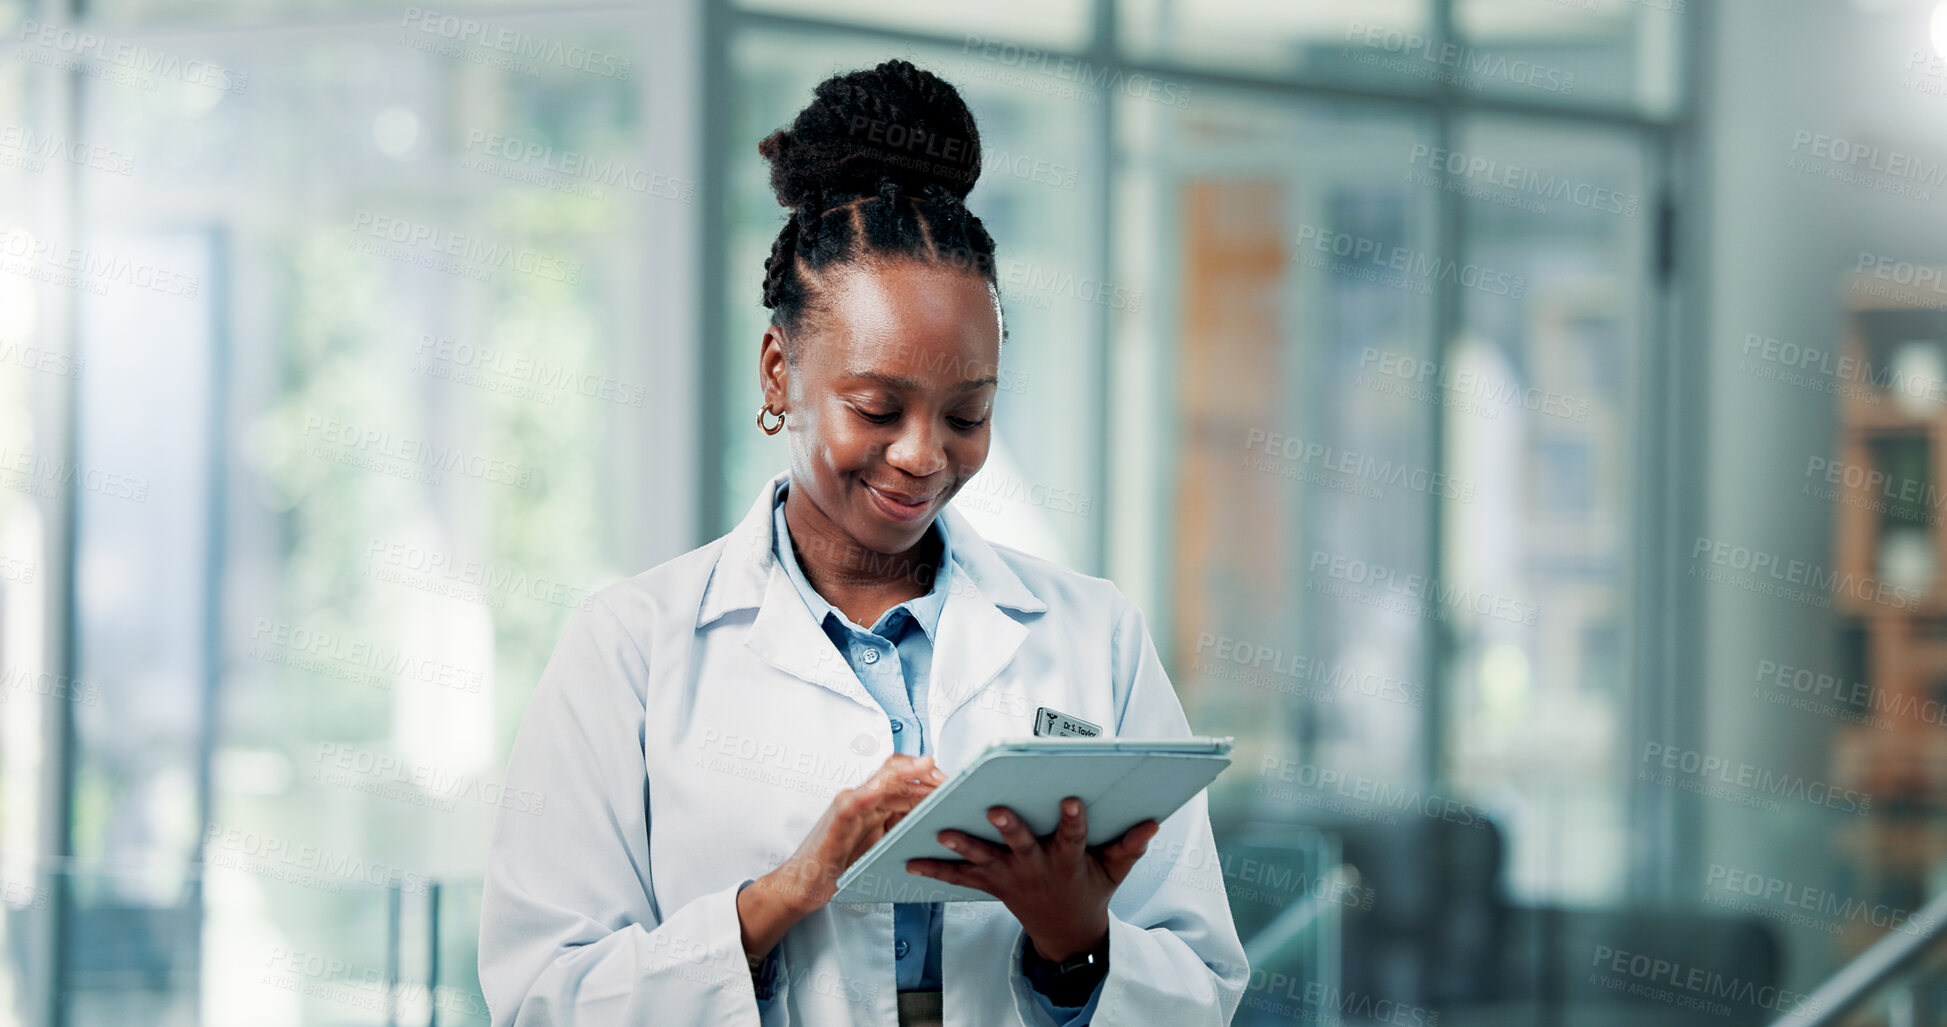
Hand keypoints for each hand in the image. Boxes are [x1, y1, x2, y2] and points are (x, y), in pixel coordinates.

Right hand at [738, 753, 943, 966]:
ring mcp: (848, 806)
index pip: (902, 779)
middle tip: (951, 779)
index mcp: (871, 803)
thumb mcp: (878, 844)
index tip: (951, 783)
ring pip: (880, 780)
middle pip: (896, 774)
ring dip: (907, 772)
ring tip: (929, 767)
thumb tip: (932, 824)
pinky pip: (855, 803)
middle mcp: (860, 798)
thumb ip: (898, 829)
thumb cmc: (838, 865)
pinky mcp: (837, 821)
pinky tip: (885, 790)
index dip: (927, 777)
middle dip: (926, 773)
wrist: (802, 884)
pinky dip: (871, 794)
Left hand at [905, 797, 1158, 960]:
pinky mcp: (991, 885)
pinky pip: (960, 878)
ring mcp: (1010, 878)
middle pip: (1022, 846)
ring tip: (943, 832)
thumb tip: (1153, 821)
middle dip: (1009, 828)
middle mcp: (1036, 869)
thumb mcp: (1115, 872)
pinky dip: (935, 870)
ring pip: (985, 860)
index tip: (1070, 799)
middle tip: (995, 809)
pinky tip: (910, 861)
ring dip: (963, 846)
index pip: (1073, 838)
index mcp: (1067, 862)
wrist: (1064, 933)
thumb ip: (1130, 846)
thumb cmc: (1090, 890)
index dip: (1072, 820)